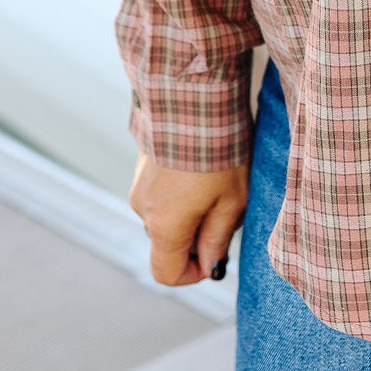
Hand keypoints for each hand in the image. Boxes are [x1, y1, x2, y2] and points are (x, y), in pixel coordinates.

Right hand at [129, 153, 249, 285]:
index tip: (214, 258)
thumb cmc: (219, 150)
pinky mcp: (141, 164)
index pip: (165, 273)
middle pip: (166, 241)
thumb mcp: (232, 200)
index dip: (192, 274)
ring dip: (188, 209)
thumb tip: (209, 266)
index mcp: (164, 225)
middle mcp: (142, 209)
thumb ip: (217, 238)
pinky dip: (179, 189)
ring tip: (217, 179)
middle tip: (225, 209)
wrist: (194, 96)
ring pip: (164, 214)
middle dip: (195, 236)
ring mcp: (138, 184)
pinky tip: (202, 163)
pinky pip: (160, 191)